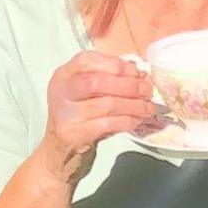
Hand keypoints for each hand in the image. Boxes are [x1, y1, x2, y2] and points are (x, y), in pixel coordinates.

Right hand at [41, 52, 161, 177]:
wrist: (60, 146)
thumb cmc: (79, 113)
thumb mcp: (86, 90)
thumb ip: (108, 77)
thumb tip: (140, 75)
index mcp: (64, 74)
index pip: (86, 61)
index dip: (115, 65)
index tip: (136, 72)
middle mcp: (61, 91)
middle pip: (97, 82)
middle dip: (128, 85)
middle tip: (147, 89)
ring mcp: (66, 114)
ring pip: (106, 105)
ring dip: (133, 105)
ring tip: (148, 107)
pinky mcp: (74, 133)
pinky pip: (107, 124)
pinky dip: (126, 121)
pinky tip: (136, 120)